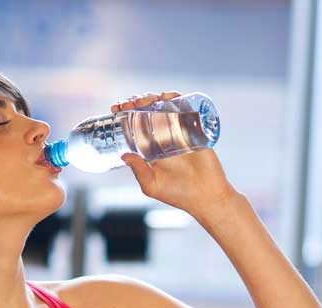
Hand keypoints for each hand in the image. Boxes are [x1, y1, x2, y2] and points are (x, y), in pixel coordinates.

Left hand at [112, 91, 238, 218]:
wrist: (207, 196)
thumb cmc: (178, 195)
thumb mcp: (152, 185)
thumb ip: (139, 171)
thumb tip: (124, 155)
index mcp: (149, 148)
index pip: (133, 125)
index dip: (124, 114)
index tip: (114, 109)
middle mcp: (163, 137)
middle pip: (147, 112)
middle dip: (135, 102)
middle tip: (127, 104)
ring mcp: (179, 131)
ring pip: (163, 106)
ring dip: (152, 97)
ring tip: (143, 100)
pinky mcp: (195, 128)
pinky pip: (185, 108)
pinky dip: (176, 98)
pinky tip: (166, 96)